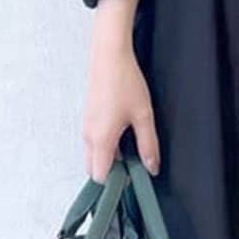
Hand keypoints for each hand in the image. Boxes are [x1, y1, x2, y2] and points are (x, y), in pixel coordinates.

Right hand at [83, 41, 160, 180]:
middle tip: (134, 167)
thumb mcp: (143, 115)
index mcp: (101, 140)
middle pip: (94, 169)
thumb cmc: (124, 82)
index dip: (116, 183)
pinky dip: (106, 146)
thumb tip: (151, 167)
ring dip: (109, 158)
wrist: (108, 55)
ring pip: (94, 155)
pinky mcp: (89, 117)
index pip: (100, 177)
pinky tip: (124, 134)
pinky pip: (94, 141)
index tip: (133, 180)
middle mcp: (89, 136)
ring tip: (132, 149)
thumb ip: (148, 145)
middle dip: (111, 173)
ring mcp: (87, 126)